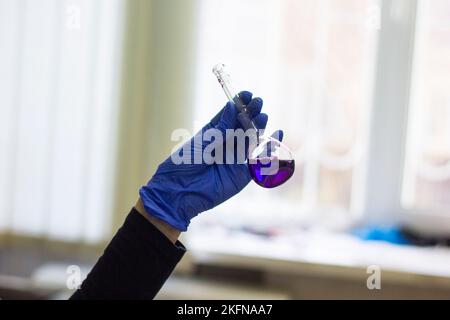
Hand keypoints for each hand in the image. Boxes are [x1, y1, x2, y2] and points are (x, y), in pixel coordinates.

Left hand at [139, 91, 280, 230]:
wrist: (178, 191)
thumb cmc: (184, 164)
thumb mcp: (203, 142)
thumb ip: (221, 128)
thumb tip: (233, 107)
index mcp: (212, 133)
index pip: (229, 115)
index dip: (239, 104)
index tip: (247, 94)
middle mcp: (225, 144)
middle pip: (242, 126)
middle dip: (251, 114)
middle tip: (258, 103)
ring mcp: (234, 159)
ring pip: (250, 140)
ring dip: (258, 128)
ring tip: (263, 116)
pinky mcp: (242, 175)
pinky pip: (258, 161)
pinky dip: (268, 149)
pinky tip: (276, 136)